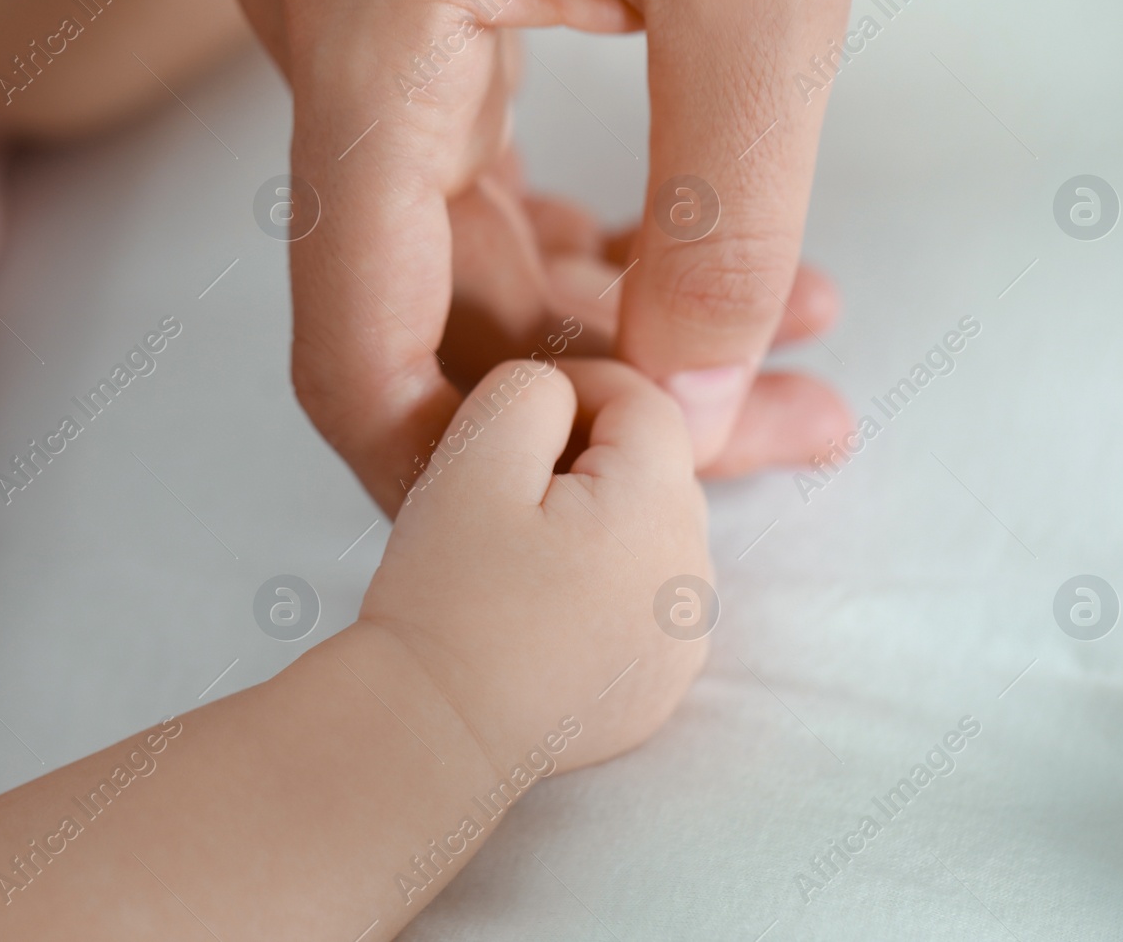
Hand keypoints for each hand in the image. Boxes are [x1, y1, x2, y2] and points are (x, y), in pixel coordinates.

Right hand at [231, 0, 859, 513]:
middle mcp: (328, 34)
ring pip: (465, 255)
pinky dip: (586, 243)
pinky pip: (476, 185)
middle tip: (765, 429)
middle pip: (433, 306)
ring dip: (614, 319)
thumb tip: (692, 403)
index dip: (446, 471)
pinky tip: (704, 274)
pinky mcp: (412, 22)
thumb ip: (723, 210)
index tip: (570, 535)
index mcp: (369, 22)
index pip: (356, 336)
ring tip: (786, 351)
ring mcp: (360, 28)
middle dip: (599, 390)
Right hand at [359, 358, 710, 770]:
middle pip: (653, 470)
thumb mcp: (474, 458)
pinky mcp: (658, 688)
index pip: (644, 400)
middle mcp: (693, 575)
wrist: (428, 733)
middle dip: (586, 459)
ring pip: (648, 536)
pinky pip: (641, 604)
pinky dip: (601, 588)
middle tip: (500, 487)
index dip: (574, 388)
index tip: (509, 417)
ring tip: (513, 551)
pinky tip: (535, 607)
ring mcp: (682, 642)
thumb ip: (532, 391)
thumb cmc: (445, 599)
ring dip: (595, 523)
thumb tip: (562, 392)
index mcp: (659, 506)